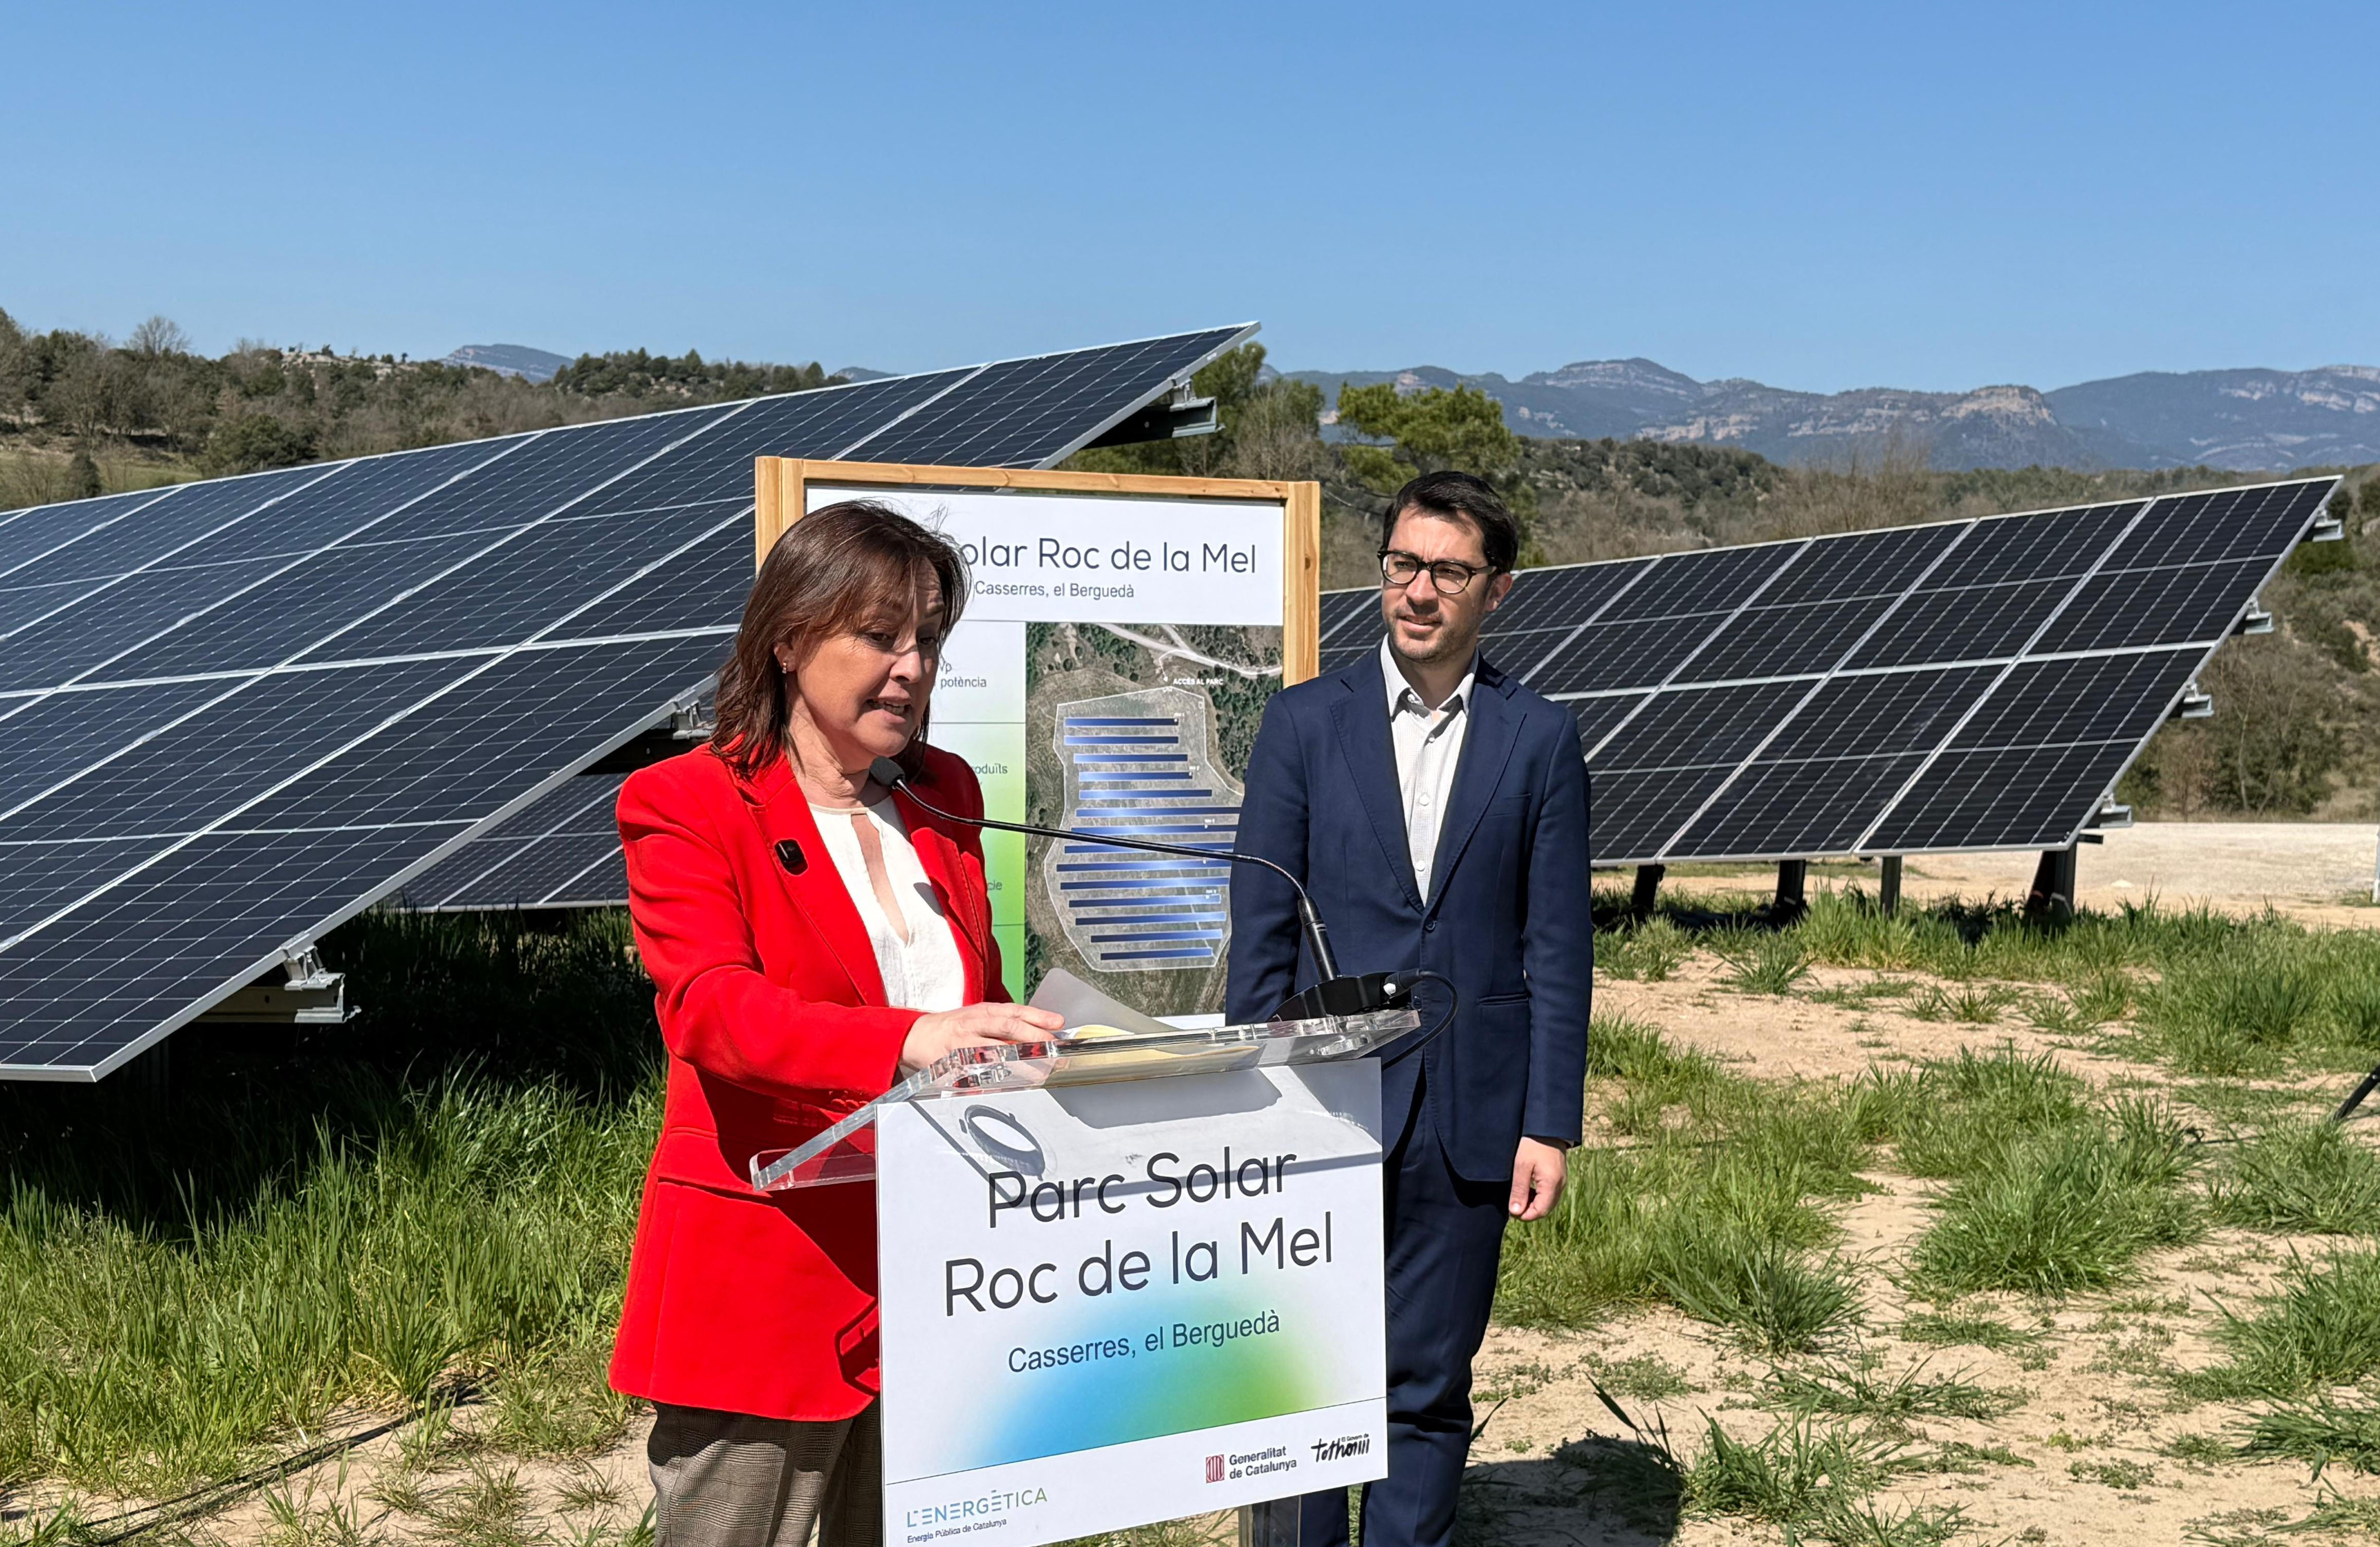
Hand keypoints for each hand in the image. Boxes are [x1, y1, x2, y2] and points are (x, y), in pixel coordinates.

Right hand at [901, 1002, 1063, 1072]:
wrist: (914, 1037)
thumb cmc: (953, 1027)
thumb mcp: (979, 1017)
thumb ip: (1008, 1022)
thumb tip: (1043, 1030)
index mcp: (982, 1012)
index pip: (1013, 1011)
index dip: (1037, 1017)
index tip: (1058, 1024)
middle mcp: (972, 1025)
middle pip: (1006, 1028)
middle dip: (1033, 1038)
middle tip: (1054, 1051)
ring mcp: (961, 1045)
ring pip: (993, 1051)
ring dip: (1017, 1063)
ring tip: (1038, 1073)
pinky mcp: (950, 1065)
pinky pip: (973, 1074)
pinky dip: (991, 1081)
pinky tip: (1007, 1086)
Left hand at [1508, 1137, 1569, 1220]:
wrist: (1547, 1127)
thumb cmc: (1533, 1145)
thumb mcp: (1521, 1166)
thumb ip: (1519, 1190)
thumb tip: (1515, 1212)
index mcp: (1551, 1184)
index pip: (1540, 1211)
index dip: (1525, 1215)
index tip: (1511, 1211)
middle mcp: (1560, 1186)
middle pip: (1545, 1209)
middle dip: (1529, 1211)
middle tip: (1513, 1203)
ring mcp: (1561, 1182)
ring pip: (1548, 1203)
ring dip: (1533, 1204)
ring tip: (1519, 1195)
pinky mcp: (1559, 1177)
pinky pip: (1550, 1194)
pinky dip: (1538, 1196)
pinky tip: (1528, 1188)